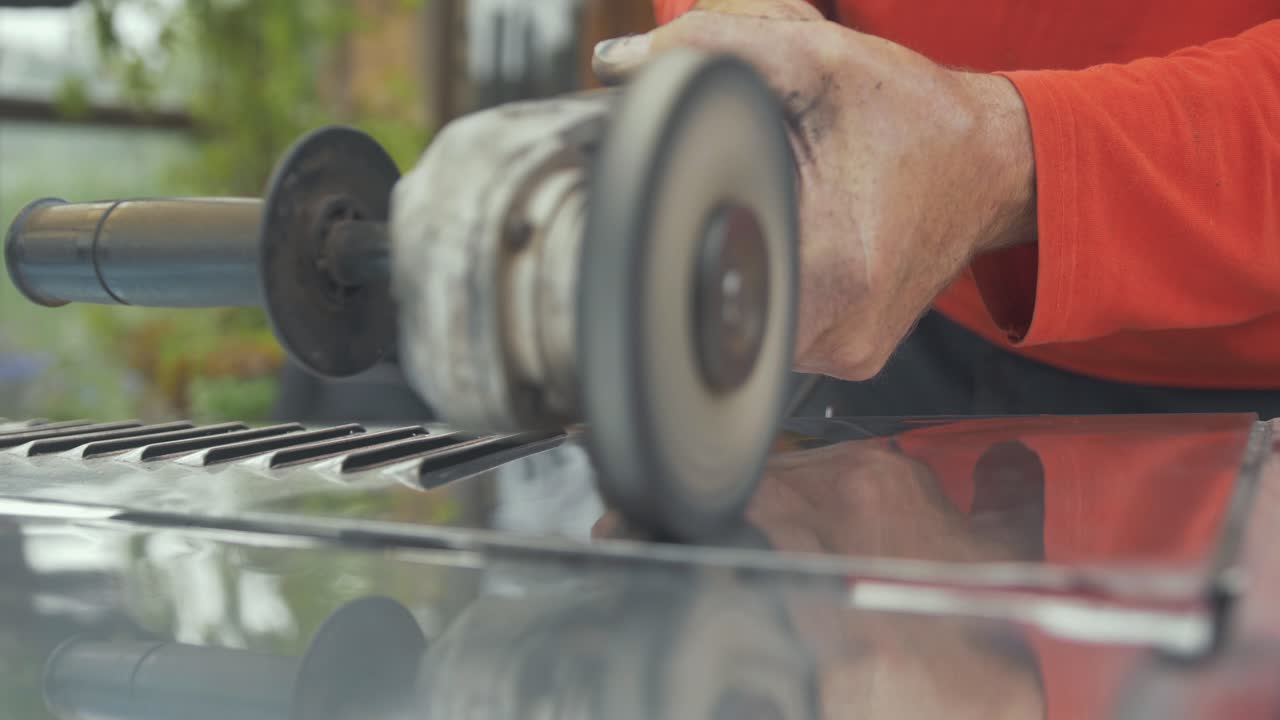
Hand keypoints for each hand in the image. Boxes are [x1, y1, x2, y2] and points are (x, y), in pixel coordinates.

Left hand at [594, 1, 1035, 379]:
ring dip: (741, 274)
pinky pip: (785, 335)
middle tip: (726, 201)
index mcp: (831, 259)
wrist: (988, 165)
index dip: (672, 233)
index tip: (674, 206)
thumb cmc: (910, 117)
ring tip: (770, 222)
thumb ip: (713, 46)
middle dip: (706, 248)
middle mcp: (841, 326)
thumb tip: (618, 64)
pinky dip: (774, 291)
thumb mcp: (814, 59)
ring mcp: (848, 352)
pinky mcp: (855, 359)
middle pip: (718, 304)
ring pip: (748, 328)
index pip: (702, 272)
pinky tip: (796, 249)